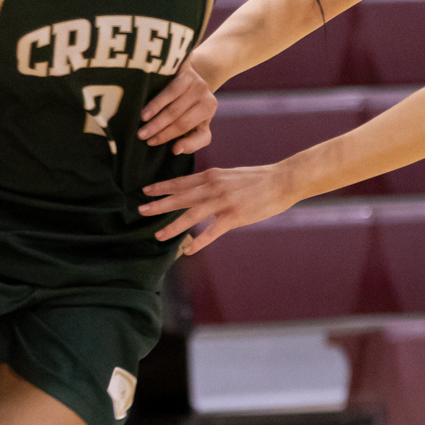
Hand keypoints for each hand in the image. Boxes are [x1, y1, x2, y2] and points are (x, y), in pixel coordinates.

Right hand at [137, 64, 217, 154]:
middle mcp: (209, 101)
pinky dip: (156, 104)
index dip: (187, 144)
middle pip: (183, 122)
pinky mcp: (187, 72)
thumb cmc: (184, 105)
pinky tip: (144, 112)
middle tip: (142, 137)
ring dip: (156, 118)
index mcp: (209, 115)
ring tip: (141, 126)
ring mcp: (199, 85)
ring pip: (176, 108)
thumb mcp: (192, 124)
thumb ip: (190, 141)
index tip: (168, 149)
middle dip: (161, 132)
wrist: (185, 73)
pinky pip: (171, 91)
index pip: (201, 136)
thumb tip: (177, 150)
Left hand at [138, 164, 298, 254]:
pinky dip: (199, 241)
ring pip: (192, 215)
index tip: (147, 190)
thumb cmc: (259, 179)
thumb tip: (200, 189)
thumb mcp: (231, 175)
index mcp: (212, 175)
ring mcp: (224, 202)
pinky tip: (189, 250)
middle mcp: (214, 187)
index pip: (182, 181)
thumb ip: (214, 182)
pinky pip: (213, 231)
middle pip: (181, 197)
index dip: (163, 187)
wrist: (283, 180)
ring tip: (158, 235)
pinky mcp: (235, 216)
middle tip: (141, 210)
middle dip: (159, 204)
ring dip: (173, 225)